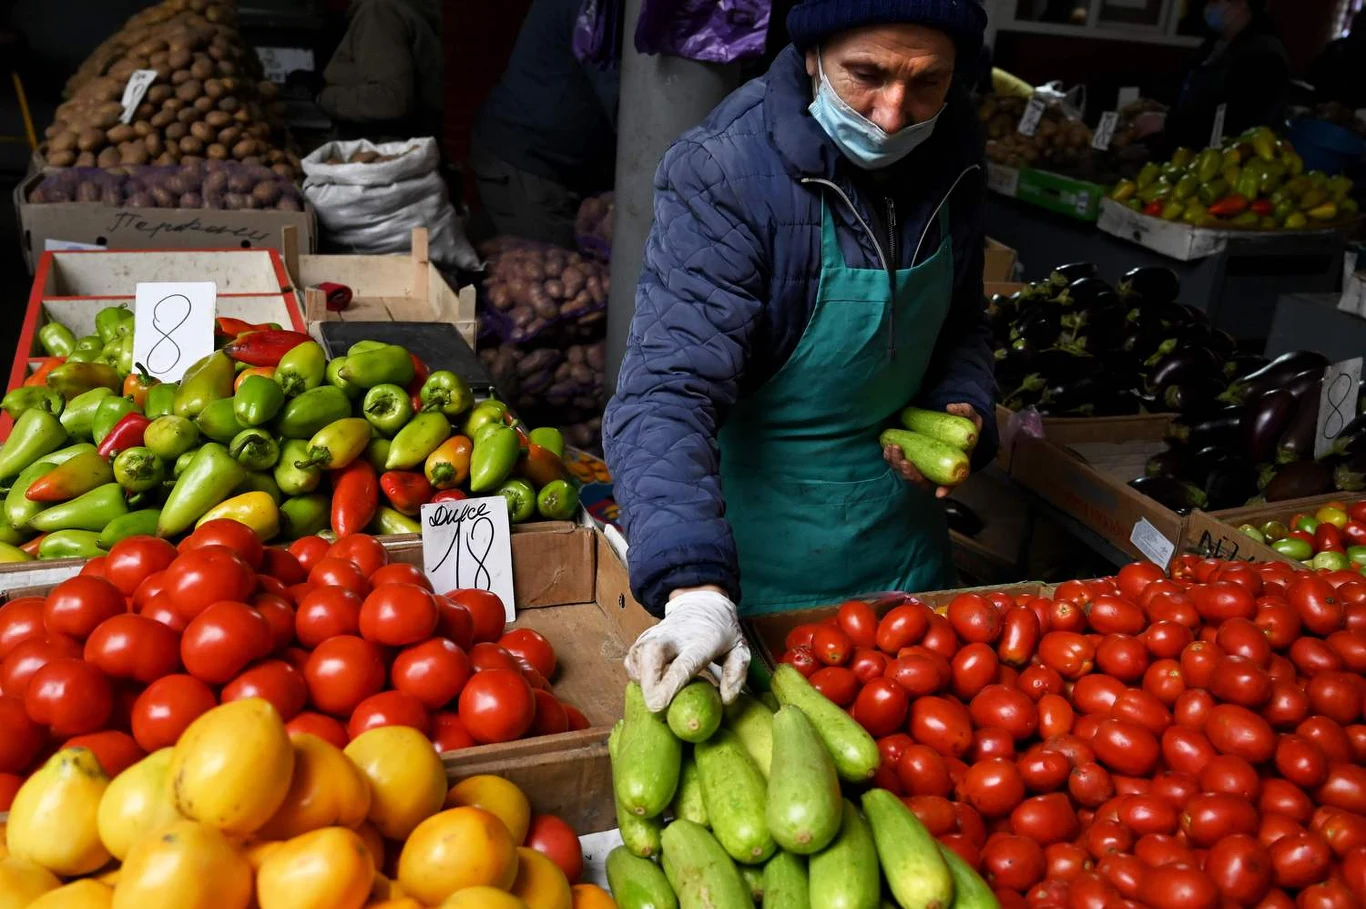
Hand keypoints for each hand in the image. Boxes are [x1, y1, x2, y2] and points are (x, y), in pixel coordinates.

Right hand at [625, 587, 749, 712]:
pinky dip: (636, 674)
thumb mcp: (739, 650)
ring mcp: (656, 635)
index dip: (668, 685)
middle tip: (652, 706)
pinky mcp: (644, 638)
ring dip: (642, 680)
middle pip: (651, 654)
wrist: (702, 603)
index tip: (659, 705)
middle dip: (646, 682)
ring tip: (656, 694)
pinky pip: (632, 658)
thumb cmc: (722, 633)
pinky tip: (650, 681)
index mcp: (701, 642)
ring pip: (638, 656)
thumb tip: (726, 699)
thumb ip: (736, 674)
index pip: (682, 664)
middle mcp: (674, 636)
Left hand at [884, 403, 982, 498]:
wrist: (950, 426)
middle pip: (922, 481)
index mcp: (955, 467)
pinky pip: (899, 463)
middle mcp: (937, 471)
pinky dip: (892, 458)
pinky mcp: (912, 458)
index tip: (939, 491)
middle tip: (904, 462)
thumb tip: (950, 408)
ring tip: (892, 449)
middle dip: (910, 473)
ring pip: (907, 473)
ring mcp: (923, 467)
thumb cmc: (964, 426)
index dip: (947, 488)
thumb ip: (964, 411)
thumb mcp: (972, 417)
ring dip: (897, 464)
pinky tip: (887, 447)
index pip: (953, 483)